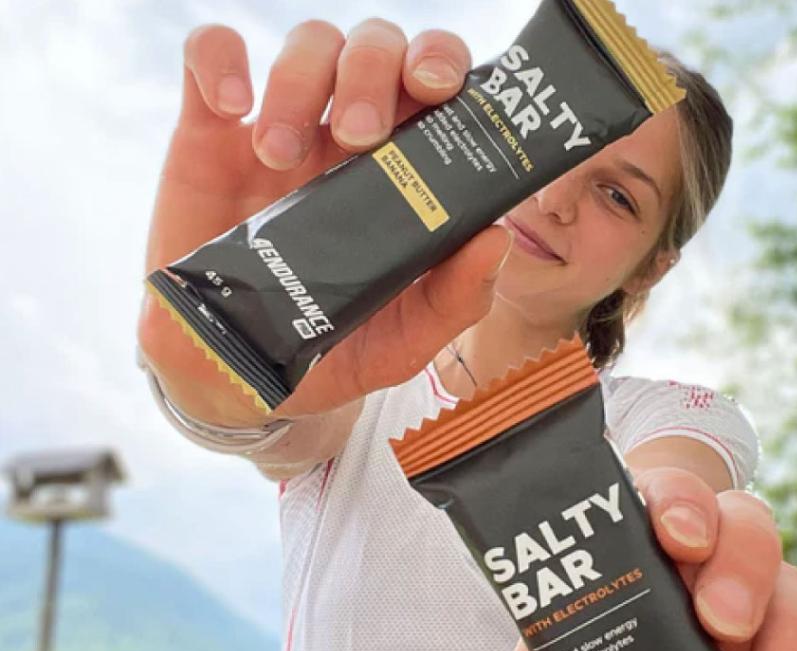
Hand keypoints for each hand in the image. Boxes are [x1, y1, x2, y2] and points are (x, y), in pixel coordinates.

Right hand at [138, 19, 511, 424]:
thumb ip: (456, 299)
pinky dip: (220, 60)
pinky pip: (211, 54)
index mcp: (404, 175)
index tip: (436, 88)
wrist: (241, 372)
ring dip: (300, 80)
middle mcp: (349, 140)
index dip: (443, 61)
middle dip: (374, 71)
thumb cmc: (335, 349)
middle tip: (359, 134)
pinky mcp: (212, 136)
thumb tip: (497, 240)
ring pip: (307, 43)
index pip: (436, 86)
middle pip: (376, 47)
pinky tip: (232, 110)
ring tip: (279, 157)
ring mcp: (284, 130)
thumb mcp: (405, 341)